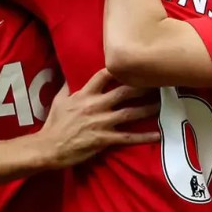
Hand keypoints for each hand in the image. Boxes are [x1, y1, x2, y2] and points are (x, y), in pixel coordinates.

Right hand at [35, 69, 159, 168]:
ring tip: (162, 104)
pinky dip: (144, 137)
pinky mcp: (105, 139)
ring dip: (148, 108)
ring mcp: (102, 122)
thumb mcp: (59, 100)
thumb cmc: (54, 124)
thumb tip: (66, 70)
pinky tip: (158, 135)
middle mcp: (96, 106)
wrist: (49, 147)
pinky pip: (128, 137)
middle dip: (141, 86)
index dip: (118, 69)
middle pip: (123, 92)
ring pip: (130, 113)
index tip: (132, 64)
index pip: (104, 75)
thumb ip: (66, 85)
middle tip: (157, 81)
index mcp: (85, 95)